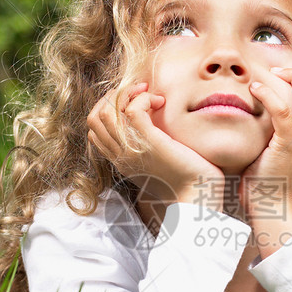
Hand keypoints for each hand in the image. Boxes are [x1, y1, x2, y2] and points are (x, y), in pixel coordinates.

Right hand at [87, 82, 224, 206]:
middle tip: (139, 94)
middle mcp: (121, 155)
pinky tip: (160, 102)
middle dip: (113, 96)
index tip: (131, 103)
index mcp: (121, 162)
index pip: (94, 130)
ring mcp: (132, 149)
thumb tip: (151, 128)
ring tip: (149, 96)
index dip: (107, 109)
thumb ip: (146, 149)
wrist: (197, 197)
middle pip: (95, 117)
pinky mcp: (149, 142)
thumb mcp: (157, 165)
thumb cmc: (186, 180)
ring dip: (127, 94)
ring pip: (107, 111)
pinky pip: (133, 110)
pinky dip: (144, 98)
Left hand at [239, 62, 291, 215]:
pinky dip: (268, 93)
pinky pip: (282, 111)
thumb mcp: (288, 152)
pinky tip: (254, 89)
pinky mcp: (287, 145)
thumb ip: (289, 132)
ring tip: (273, 74)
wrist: (270, 208)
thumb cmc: (271, 181)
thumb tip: (274, 110)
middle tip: (288, 69)